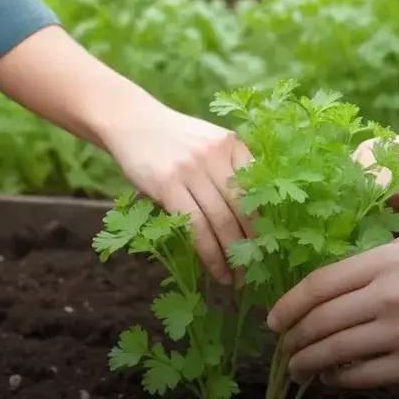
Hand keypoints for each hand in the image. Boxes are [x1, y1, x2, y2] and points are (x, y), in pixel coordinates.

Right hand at [101, 93, 252, 283]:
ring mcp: (193, 169)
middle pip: (243, 207)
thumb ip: (228, 167)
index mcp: (232, 144)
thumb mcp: (207, 141)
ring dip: (232, 255)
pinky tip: (215, 269)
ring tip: (236, 279)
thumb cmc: (171, 138)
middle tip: (256, 270)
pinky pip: (196, 226)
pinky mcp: (168, 184)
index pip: (257, 189)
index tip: (268, 247)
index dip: (264, 222)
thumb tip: (250, 214)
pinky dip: (209, 253)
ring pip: (221, 220)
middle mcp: (216, 154)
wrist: (130, 120)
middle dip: (252, 244)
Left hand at [267, 231, 398, 387]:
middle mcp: (387, 297)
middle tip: (282, 349)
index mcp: (382, 262)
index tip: (274, 320)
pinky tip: (333, 377)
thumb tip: (330, 286)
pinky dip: (341, 379)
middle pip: (319, 323)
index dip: (287, 306)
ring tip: (299, 368)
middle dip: (292, 340)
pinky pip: (365, 377)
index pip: (317, 287)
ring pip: (336, 353)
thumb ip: (371, 262)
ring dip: (308, 364)